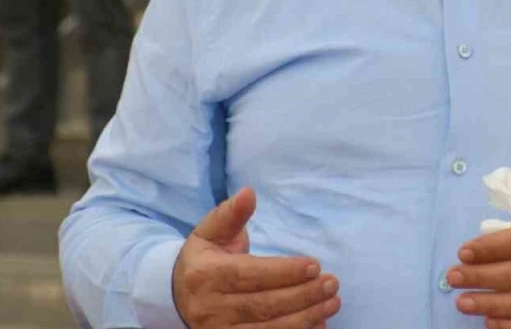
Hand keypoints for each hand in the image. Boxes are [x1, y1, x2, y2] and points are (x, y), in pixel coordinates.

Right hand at [172, 187, 340, 327]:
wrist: (177, 296)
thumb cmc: (204, 258)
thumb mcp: (211, 232)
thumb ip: (231, 214)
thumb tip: (249, 193)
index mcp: (205, 275)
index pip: (249, 275)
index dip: (283, 272)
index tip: (314, 265)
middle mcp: (209, 308)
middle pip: (262, 305)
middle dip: (302, 295)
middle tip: (332, 284)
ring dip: (305, 317)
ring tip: (332, 303)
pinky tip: (318, 324)